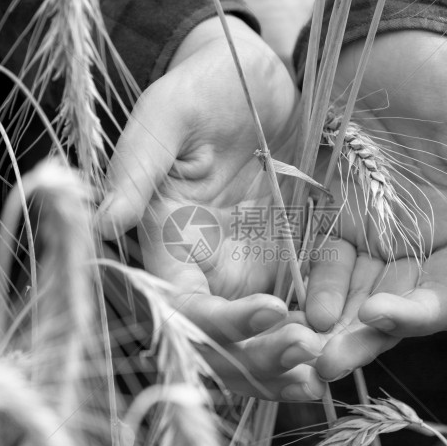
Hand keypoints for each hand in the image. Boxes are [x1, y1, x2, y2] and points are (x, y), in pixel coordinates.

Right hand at [97, 16, 325, 399]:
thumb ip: (137, 167)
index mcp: (169, 242)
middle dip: (258, 359)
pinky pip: (301, 313)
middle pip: (222, 341)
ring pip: (259, 341)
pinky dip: (318, 337)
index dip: (222, 322)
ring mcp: (249, 270)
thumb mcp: (165, 114)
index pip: (184, 305)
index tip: (270, 311)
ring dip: (287, 364)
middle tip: (307, 353)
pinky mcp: (289, 261)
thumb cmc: (200, 87)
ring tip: (326, 370)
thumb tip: (103, 224)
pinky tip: (343, 349)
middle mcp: (206, 269)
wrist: (255, 76)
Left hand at [305, 30, 446, 378]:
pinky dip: (306, 290)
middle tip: (324, 361)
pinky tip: (288, 308)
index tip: (380, 313)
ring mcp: (371, 239)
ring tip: (298, 347)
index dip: (417, 315)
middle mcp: (416, 249)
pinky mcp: (330, 222)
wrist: (389, 41)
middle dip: (361, 339)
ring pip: (351, 301)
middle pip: (392, 312)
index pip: (444, 297)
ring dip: (328, 328)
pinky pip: (317, 267)